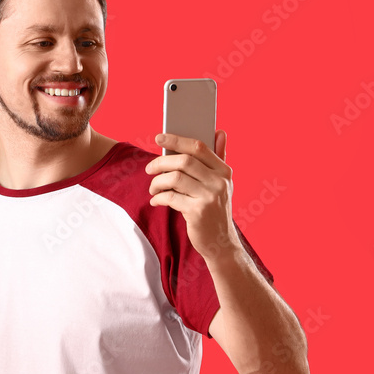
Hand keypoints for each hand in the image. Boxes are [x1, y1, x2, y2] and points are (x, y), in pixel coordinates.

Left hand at [145, 130, 239, 263]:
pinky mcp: (198, 213)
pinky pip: (170, 198)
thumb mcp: (222, 184)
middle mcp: (219, 182)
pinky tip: (156, 201)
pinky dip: (158, 198)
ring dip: (157, 182)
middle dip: (161, 162)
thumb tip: (220, 132)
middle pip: (183, 161)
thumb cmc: (215, 208)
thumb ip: (219, 158)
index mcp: (224, 171)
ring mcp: (209, 197)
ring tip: (153, 188)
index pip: (199, 147)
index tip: (159, 137)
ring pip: (174, 178)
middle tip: (149, 168)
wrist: (221, 242)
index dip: (177, 140)